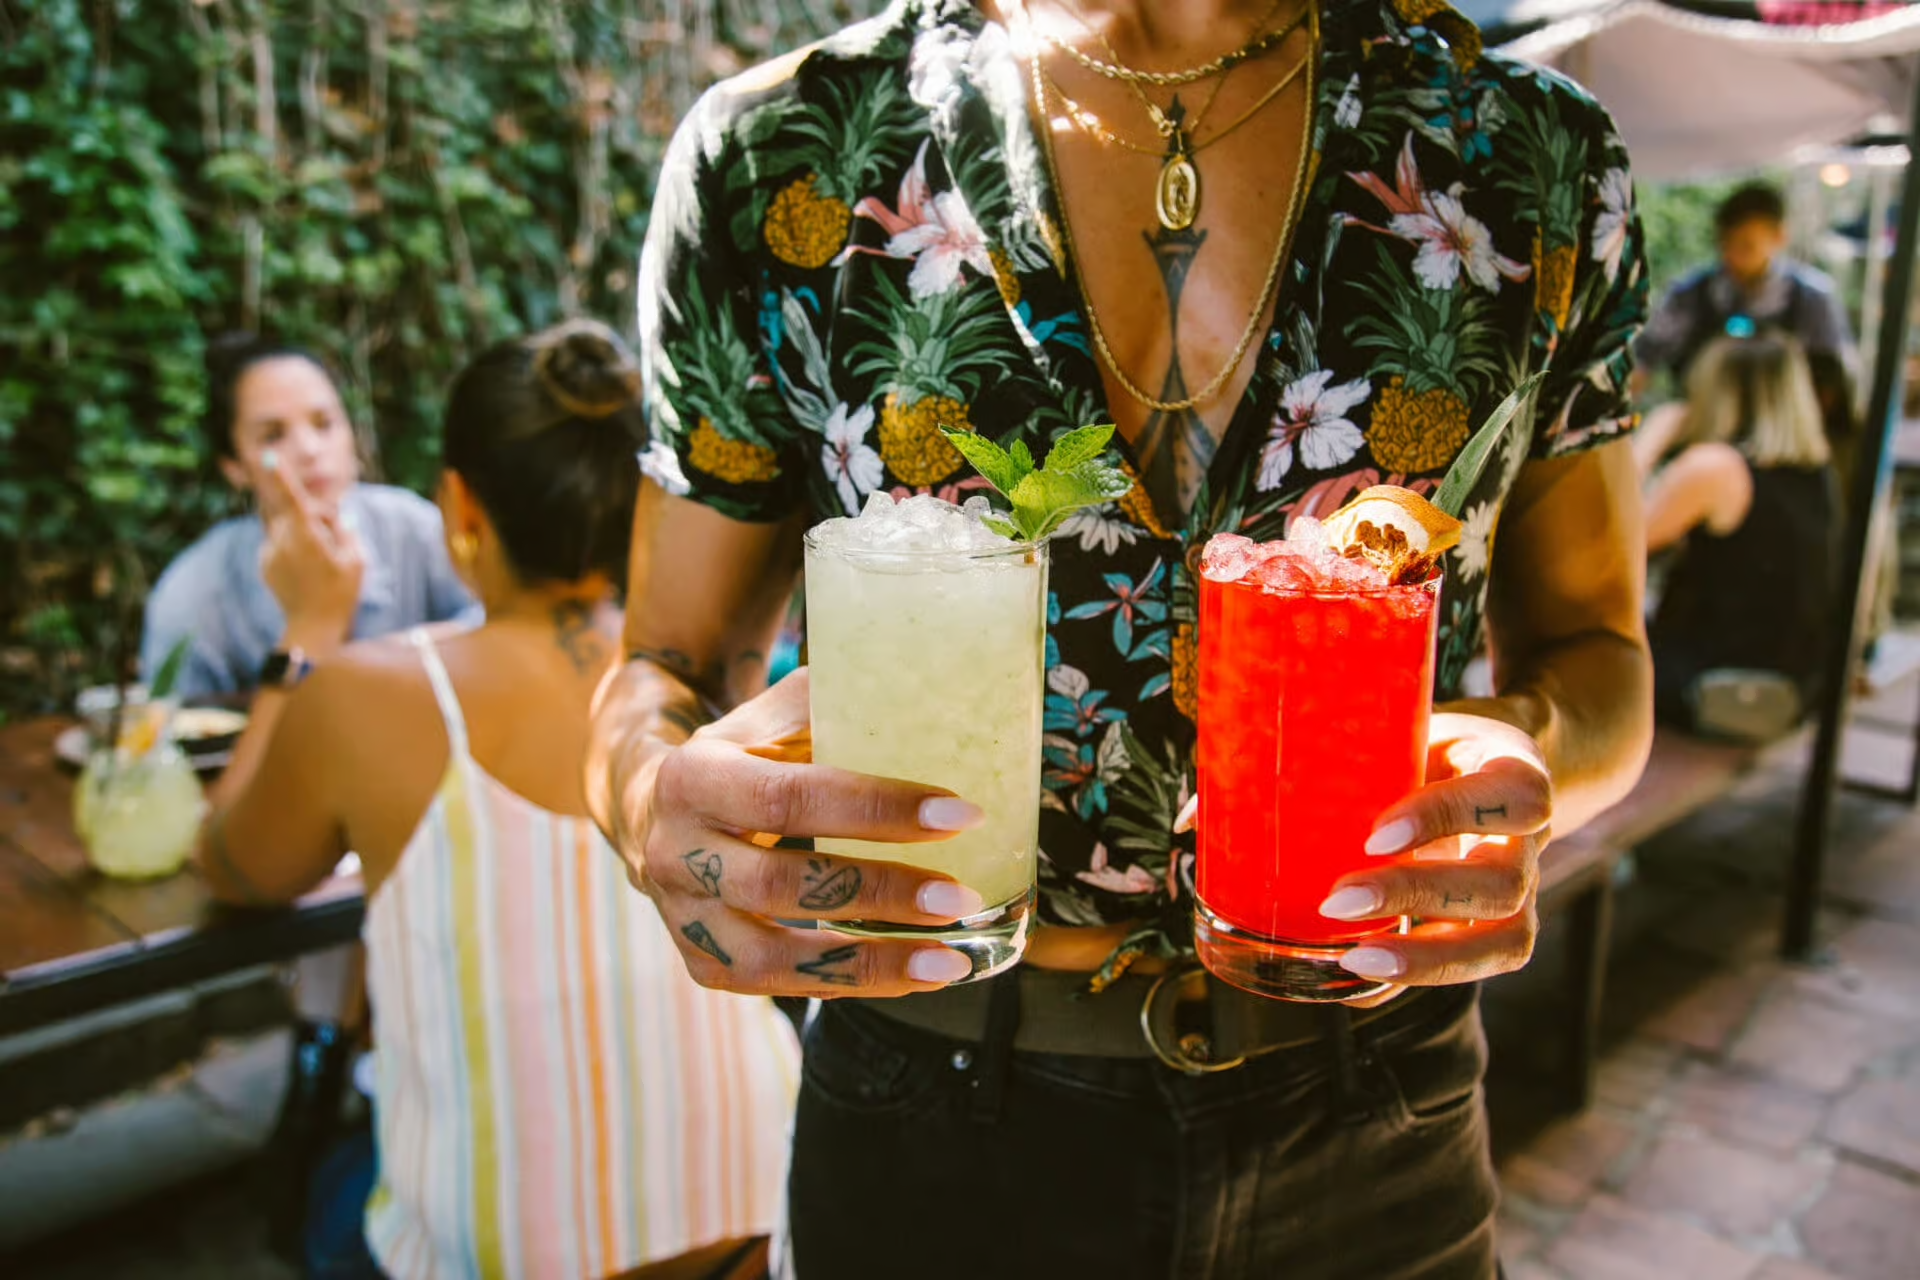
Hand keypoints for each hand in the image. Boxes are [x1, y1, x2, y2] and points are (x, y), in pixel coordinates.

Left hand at [258, 457, 362, 647]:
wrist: (312, 629)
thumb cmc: (341, 595)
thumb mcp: (357, 561)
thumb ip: (347, 531)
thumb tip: (341, 516)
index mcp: (306, 536)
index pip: (293, 499)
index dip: (282, 476)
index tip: (268, 457)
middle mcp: (282, 540)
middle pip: (295, 512)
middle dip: (314, 516)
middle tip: (336, 538)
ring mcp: (269, 552)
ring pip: (286, 527)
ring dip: (303, 533)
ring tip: (321, 561)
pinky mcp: (264, 563)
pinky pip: (278, 543)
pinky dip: (292, 548)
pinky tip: (306, 571)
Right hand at [617, 667, 991, 997]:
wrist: (659, 812)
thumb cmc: (748, 757)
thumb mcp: (776, 718)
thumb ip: (837, 711)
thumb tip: (938, 710)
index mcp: (696, 777)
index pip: (789, 796)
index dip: (875, 809)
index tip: (959, 815)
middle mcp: (676, 852)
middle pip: (780, 885)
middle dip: (879, 893)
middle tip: (959, 897)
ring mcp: (683, 918)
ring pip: (772, 959)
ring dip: (869, 964)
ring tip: (949, 961)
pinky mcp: (702, 964)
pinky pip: (777, 986)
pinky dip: (848, 985)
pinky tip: (912, 974)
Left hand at [1315, 711, 1550, 1002]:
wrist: (1483, 768)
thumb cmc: (1433, 744)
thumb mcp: (1410, 727)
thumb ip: (1354, 752)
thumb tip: (1232, 795)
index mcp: (1517, 774)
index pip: (1514, 798)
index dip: (1445, 819)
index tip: (1375, 836)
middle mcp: (1529, 841)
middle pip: (1502, 884)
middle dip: (1417, 896)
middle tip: (1339, 901)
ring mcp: (1525, 892)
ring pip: (1505, 942)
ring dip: (1426, 956)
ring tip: (1355, 958)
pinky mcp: (1500, 930)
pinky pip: (1474, 968)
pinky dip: (1415, 978)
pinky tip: (1357, 979)